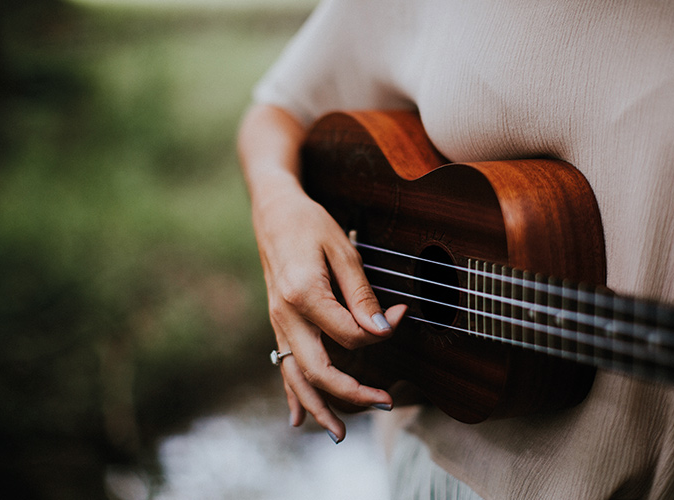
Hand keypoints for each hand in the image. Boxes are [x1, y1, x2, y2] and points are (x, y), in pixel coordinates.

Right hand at [257, 183, 406, 442]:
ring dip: (318, 407)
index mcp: (304, 294)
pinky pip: (282, 366)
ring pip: (295, 377)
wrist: (273, 212)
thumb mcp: (343, 250)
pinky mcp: (279, 324)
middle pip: (317, 369)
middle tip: (386, 404)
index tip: (400, 316)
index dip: (379, 331)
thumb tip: (381, 330)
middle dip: (351, 394)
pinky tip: (298, 419)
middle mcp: (286, 316)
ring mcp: (278, 323)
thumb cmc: (311, 225)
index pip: (348, 334)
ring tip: (340, 434)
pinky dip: (291, 395)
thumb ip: (361, 294)